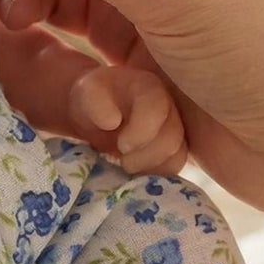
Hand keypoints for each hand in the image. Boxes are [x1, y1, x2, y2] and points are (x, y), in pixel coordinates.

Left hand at [70, 64, 187, 175]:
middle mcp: (169, 107)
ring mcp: (175, 129)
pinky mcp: (174, 149)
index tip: (121, 145)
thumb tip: (112, 122)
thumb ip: (96, 103)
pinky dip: (156, 175)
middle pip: (171, 138)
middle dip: (145, 156)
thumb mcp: (86, 93)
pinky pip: (175, 168)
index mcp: (148, 88)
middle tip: (123, 162)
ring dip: (151, 168)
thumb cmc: (94, 98)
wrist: (98, 110)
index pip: (156, 108)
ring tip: (128, 167)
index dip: (142, 131)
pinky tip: (138, 174)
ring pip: (177, 156)